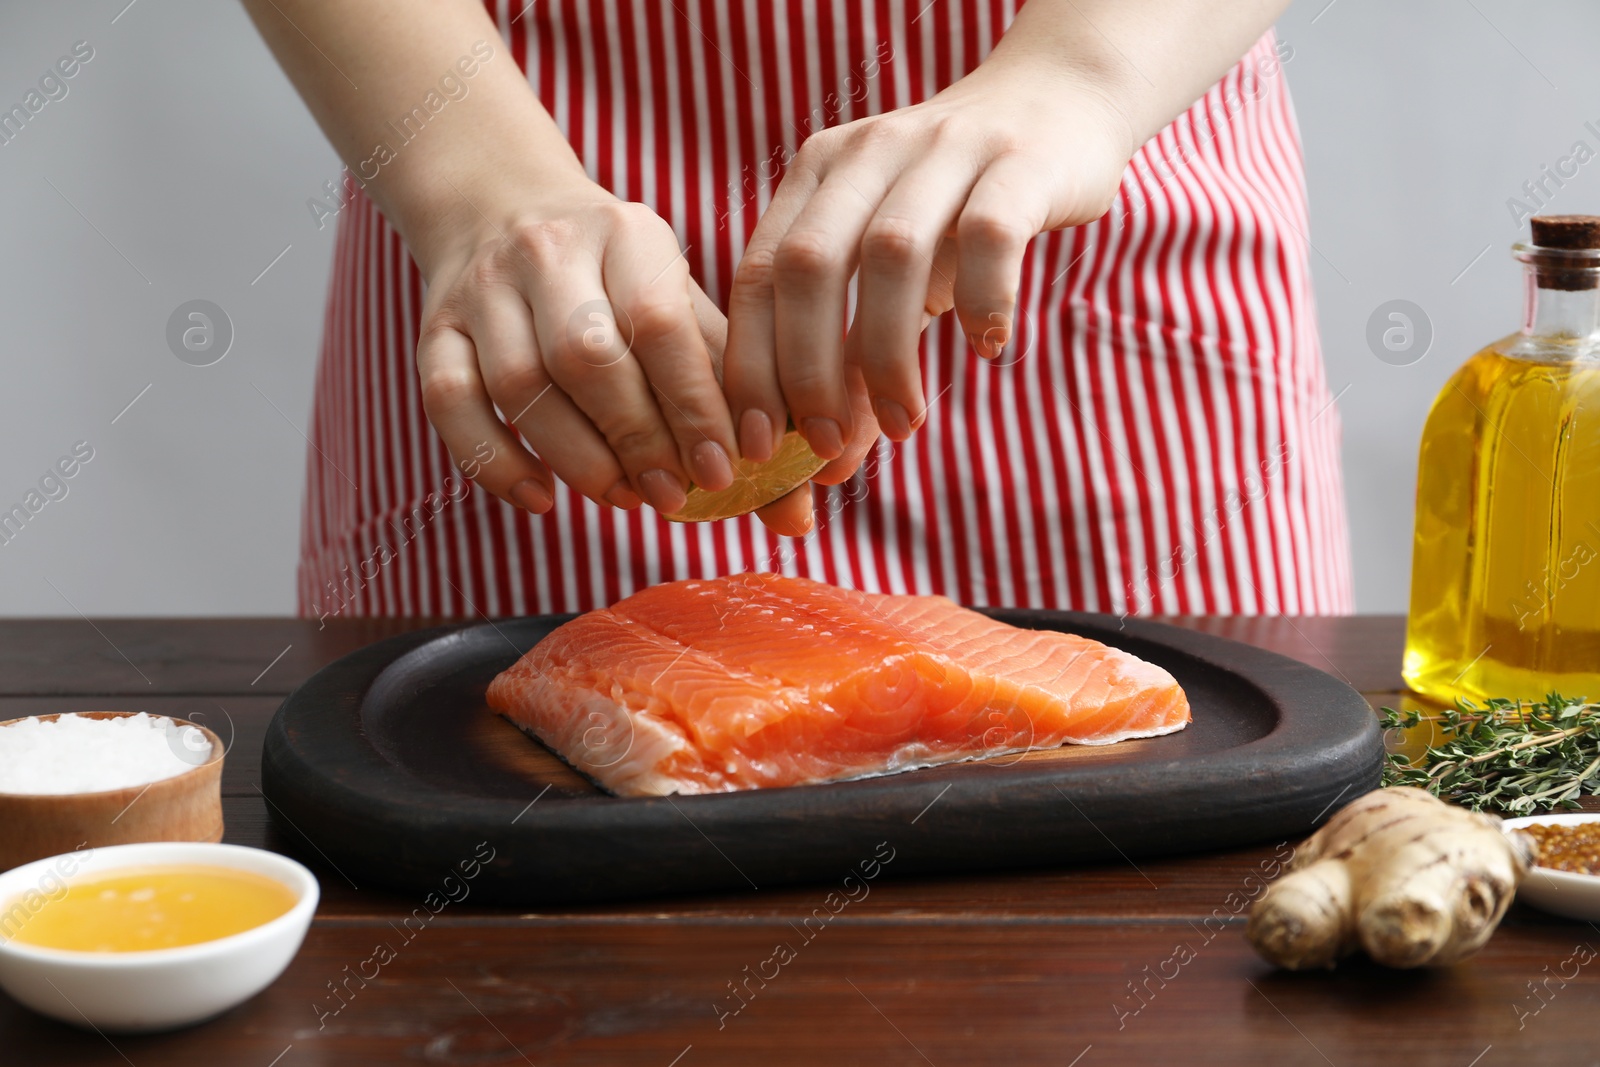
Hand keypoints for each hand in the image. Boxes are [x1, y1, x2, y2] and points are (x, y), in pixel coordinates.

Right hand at [413, 181, 738, 516]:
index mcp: (628, 234)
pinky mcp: (434, 326)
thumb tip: (793, 507)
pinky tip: (540, 498)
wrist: (504, 205)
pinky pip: (448, 401)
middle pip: (586, 357)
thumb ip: (734, 390)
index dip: (693, 406)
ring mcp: (482, 288)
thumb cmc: (618, 279)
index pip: (660, 323)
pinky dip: (493, 460)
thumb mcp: (681, 300)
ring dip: (576, 457)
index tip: (721, 470)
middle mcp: (548, 251)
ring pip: (518, 384)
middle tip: (671, 495)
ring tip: (622, 497)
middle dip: (636, 439)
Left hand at [724, 54, 1133, 501]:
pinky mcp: (1019, 162)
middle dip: (806, 370)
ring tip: (904, 423)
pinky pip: (990, 237)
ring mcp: (945, 149)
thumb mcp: (893, 275)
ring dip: (887, 355)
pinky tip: (987, 348)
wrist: (1058, 102)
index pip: (758, 273)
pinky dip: (983, 302)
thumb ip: (855, 357)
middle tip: (824, 448)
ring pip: (892, 254)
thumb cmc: (957, 211)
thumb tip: (827, 467)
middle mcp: (869, 153)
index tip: (758, 444)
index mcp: (817, 174)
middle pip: (809, 264)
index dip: (750, 365)